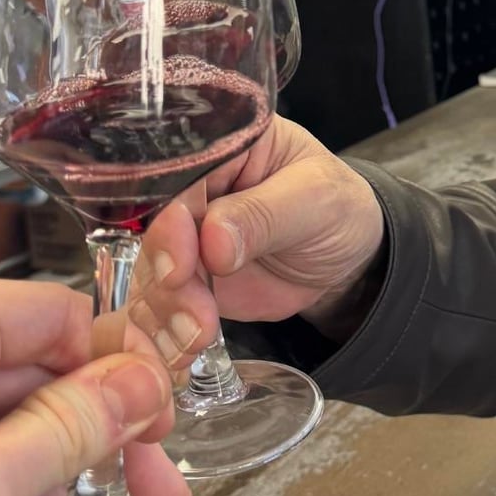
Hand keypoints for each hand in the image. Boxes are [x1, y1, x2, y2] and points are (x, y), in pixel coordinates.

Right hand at [127, 117, 385, 362]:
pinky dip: (165, 332)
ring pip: (148, 272)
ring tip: (197, 339)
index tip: (180, 264)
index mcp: (220, 143)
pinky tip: (184, 352)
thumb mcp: (317, 200)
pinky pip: (158, 304)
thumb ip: (265, 214)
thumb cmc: (336, 209)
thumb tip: (213, 239)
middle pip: (151, 227)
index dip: (171, 221)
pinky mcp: (182, 278)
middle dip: (166, 276)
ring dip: (165, 312)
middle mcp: (190, 186)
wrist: (347, 262)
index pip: (176, 174)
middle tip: (194, 315)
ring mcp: (182, 235)